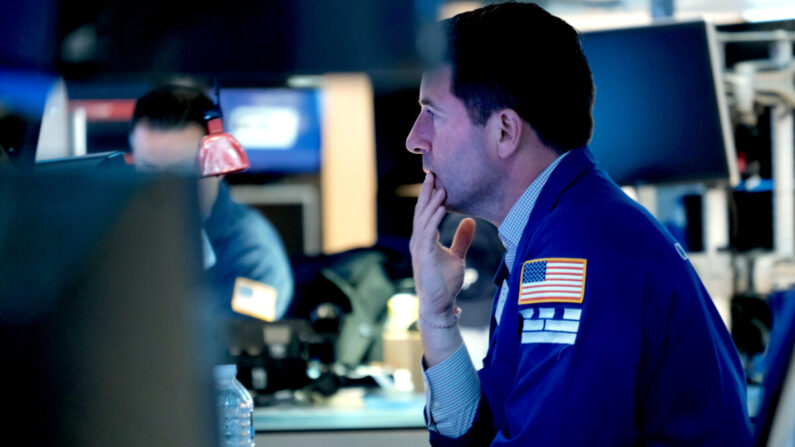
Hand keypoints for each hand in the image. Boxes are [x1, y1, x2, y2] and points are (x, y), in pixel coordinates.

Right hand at [409, 173, 475, 325]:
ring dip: (431, 203)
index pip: (426, 213)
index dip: (430, 196)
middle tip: (432, 173)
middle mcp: (419, 241)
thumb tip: (469, 220)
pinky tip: (440, 208)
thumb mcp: (457, 256)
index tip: (436, 179)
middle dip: (427, 193)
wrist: (440, 305)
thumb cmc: (445, 283)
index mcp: (425, 239)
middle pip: (421, 211)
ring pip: (423, 220)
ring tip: (439, 187)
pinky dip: (433, 219)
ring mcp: (419, 248)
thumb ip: (462, 239)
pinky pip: (427, 233)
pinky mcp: (424, 256)